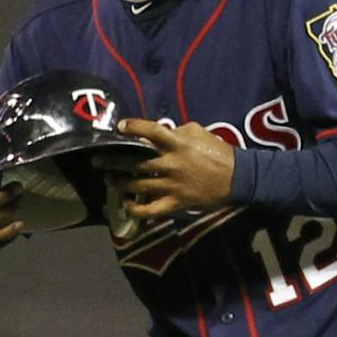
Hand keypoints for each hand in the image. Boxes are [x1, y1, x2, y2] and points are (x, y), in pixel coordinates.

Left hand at [98, 118, 237, 220]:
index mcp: (178, 144)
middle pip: (135, 162)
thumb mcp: (199, 133)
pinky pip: (152, 209)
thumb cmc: (219, 152)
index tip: (119, 127)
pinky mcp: (177, 202)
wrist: (239, 178)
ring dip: (119, 183)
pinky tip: (126, 204)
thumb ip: (176, 130)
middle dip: (113, 161)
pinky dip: (136, 208)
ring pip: (139, 186)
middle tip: (98, 161)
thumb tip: (156, 132)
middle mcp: (172, 164)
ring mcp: (173, 185)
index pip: (150, 131)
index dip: (132, 127)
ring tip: (109, 180)